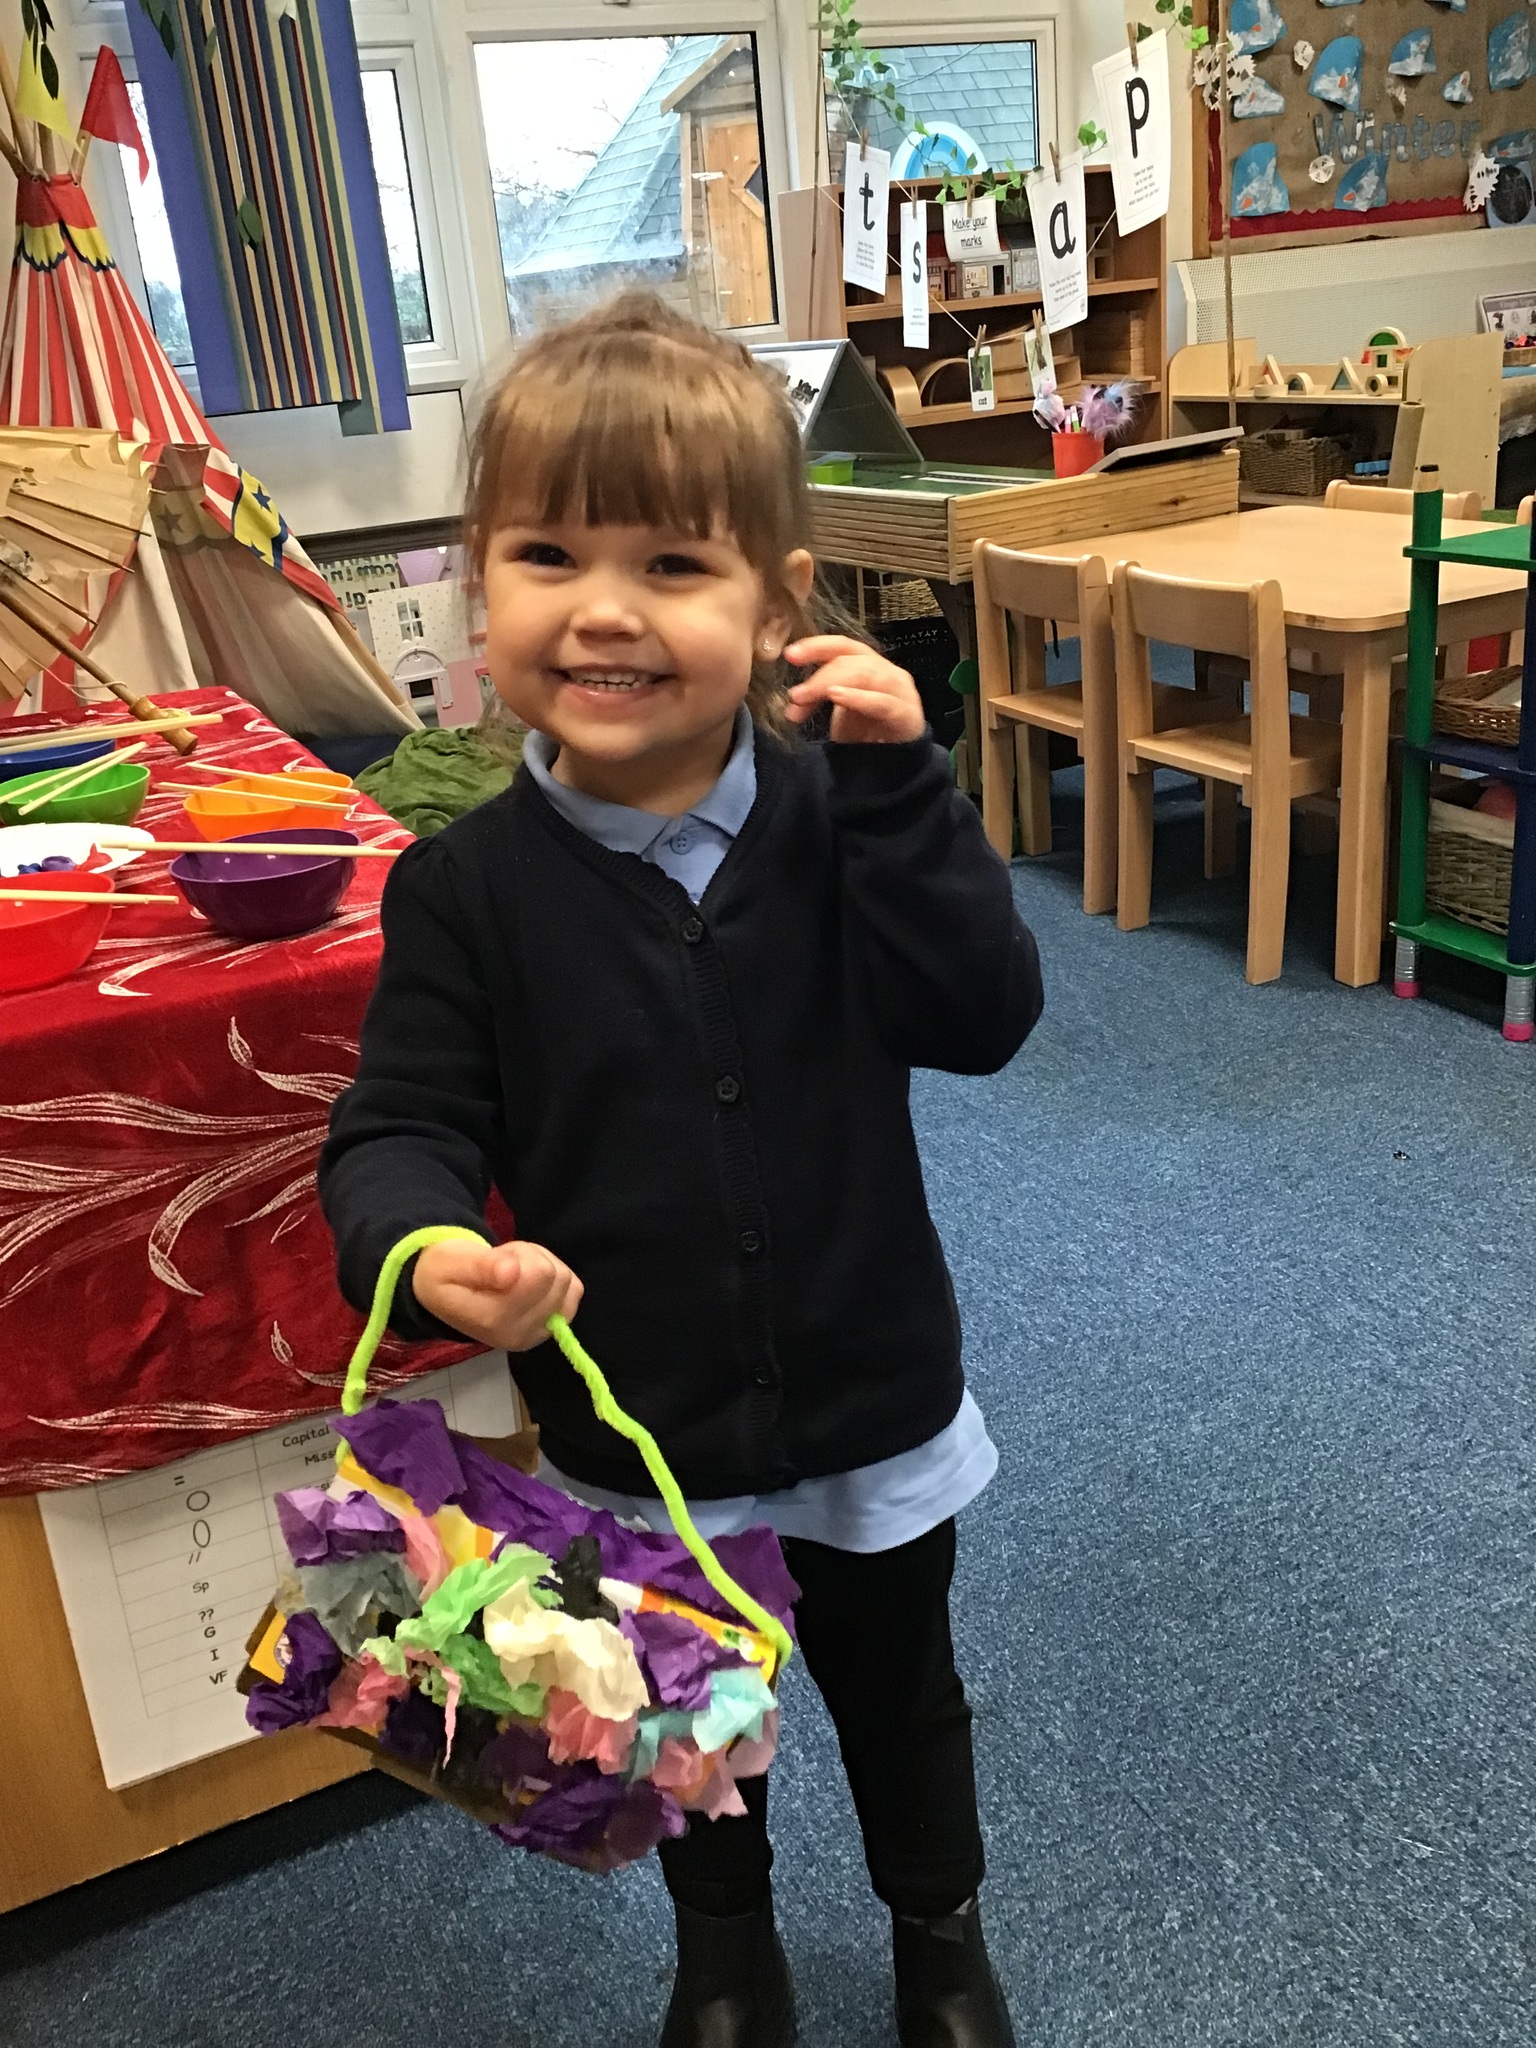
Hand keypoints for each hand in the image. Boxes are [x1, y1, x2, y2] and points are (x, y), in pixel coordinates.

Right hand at [412, 1238, 581, 1351]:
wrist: (443, 1294)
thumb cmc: (444, 1273)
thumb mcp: (451, 1261)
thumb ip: (481, 1266)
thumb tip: (511, 1272)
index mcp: (493, 1320)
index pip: (538, 1276)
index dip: (519, 1256)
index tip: (494, 1260)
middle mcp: (519, 1334)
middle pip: (554, 1276)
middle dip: (529, 1259)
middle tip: (502, 1265)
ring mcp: (538, 1334)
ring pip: (566, 1280)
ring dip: (541, 1266)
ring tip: (512, 1271)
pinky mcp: (551, 1328)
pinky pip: (574, 1291)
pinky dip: (554, 1277)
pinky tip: (529, 1280)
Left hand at [783, 636, 925, 744]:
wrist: (896, 762)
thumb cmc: (867, 732)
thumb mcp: (836, 712)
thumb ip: (816, 700)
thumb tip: (793, 700)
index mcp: (869, 665)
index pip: (843, 646)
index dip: (817, 646)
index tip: (790, 655)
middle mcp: (887, 671)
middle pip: (852, 658)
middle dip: (820, 674)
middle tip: (795, 694)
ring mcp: (900, 691)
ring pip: (866, 674)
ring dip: (832, 683)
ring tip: (807, 698)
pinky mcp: (907, 714)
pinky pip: (882, 702)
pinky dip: (858, 697)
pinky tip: (837, 696)